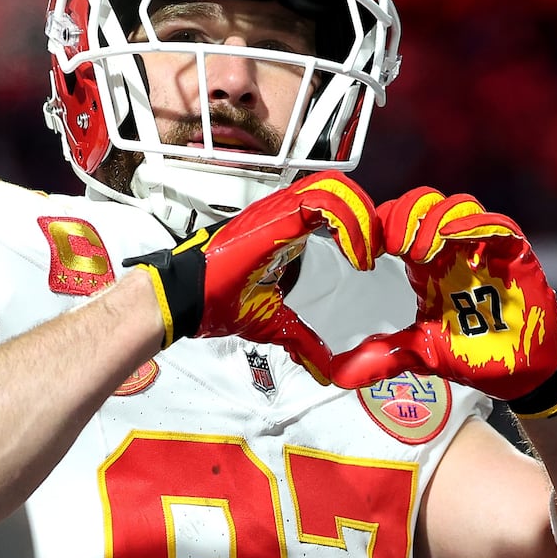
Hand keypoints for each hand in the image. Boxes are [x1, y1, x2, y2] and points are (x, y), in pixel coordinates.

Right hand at [124, 171, 380, 381]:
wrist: (183, 300)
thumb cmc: (216, 302)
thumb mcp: (274, 324)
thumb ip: (302, 340)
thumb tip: (325, 370)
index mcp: (287, 232)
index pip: (334, 205)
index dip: (360, 224)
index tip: (368, 260)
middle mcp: (284, 213)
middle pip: (340, 188)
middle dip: (367, 217)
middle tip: (373, 253)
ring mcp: (279, 211)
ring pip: (336, 186)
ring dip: (362, 219)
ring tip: (365, 255)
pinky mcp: (275, 218)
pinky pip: (323, 200)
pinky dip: (349, 224)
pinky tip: (354, 254)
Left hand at [327, 187, 556, 415]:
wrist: (524, 372)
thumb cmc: (476, 354)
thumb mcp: (423, 354)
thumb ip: (386, 356)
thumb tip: (340, 374)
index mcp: (425, 264)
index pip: (396, 222)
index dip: (376, 227)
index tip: (359, 254)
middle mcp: (451, 248)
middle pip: (421, 204)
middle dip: (402, 217)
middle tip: (391, 247)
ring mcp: (483, 247)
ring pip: (455, 206)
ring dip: (434, 221)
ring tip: (420, 252)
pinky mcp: (513, 253)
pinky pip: (496, 224)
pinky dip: (474, 225)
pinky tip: (455, 238)